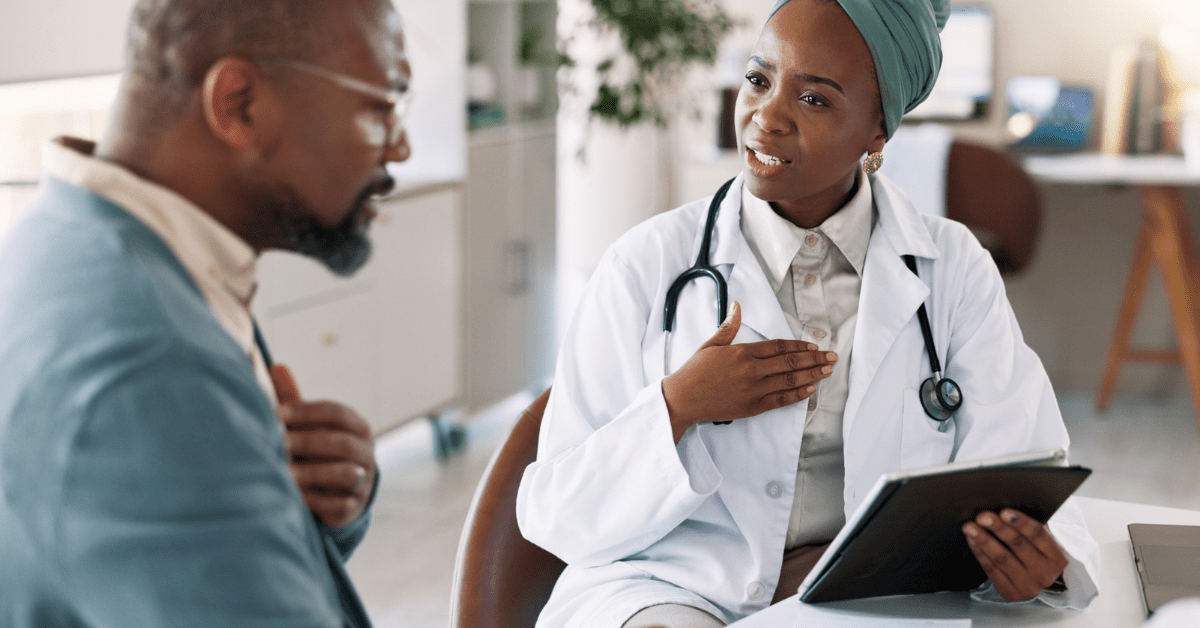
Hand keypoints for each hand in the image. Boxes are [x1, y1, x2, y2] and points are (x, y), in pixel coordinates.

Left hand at [271, 364, 376, 527]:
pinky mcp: (353, 507)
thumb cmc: (317, 452)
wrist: (338, 493)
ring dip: (311, 472)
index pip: (337, 413)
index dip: (307, 412)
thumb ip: (294, 401)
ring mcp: (363, 480)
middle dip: (307, 442)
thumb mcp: (308, 426)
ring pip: (344, 473)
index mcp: (357, 426)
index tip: (276, 414)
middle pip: (341, 442)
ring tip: (282, 472)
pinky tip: (292, 497)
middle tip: (277, 444)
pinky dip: (314, 500)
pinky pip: (338, 504)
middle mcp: (365, 452)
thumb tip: (277, 367)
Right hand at [661, 301, 836, 441]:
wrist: (682, 399)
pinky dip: (797, 395)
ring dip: (812, 375)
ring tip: (828, 371)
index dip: (799, 346)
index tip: (814, 346)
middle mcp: (752, 370)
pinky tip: (810, 389)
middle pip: (790, 363)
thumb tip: (737, 305)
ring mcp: (754, 390)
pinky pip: (781, 400)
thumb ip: (729, 326)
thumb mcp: (711, 344)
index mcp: (743, 352)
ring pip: (790, 381)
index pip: (779, 347)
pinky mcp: (752, 407)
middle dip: (814, 359)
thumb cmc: (694, 371)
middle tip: (832, 357)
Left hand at [962, 508, 1068, 601]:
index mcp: (1057, 557)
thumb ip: (1028, 526)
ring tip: (970, 527)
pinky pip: (991, 571)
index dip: (1021, 523)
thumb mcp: (1041, 540)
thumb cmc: (1036, 552)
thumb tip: (1002, 507)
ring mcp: (1029, 586)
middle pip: (1018, 545)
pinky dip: (980, 553)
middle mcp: (1045, 574)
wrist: (1037, 580)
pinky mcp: (1011, 594)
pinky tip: (972, 541)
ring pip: (1002, 559)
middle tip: (982, 516)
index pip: (1038, 535)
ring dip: (983, 540)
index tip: (1004, 512)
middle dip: (998, 528)